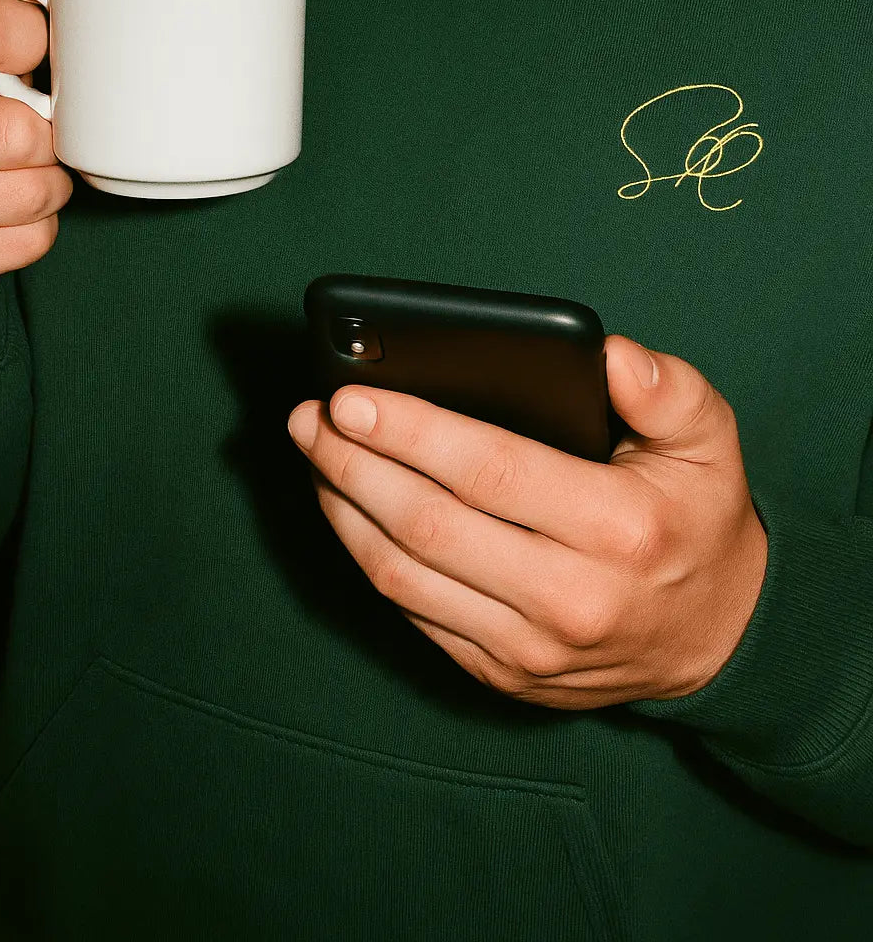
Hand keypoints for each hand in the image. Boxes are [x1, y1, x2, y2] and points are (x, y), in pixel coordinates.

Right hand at [0, 0, 72, 311]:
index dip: (36, 41)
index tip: (33, 54)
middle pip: (19, 133)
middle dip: (47, 137)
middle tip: (33, 133)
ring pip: (32, 193)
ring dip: (47, 187)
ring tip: (21, 173)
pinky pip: (29, 242)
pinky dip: (34, 231)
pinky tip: (3, 215)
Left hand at [287, 337, 767, 708]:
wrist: (720, 637)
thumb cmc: (698, 517)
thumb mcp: (710, 438)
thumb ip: (664, 389)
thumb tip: (607, 355)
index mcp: (618, 528)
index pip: (489, 471)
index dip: (409, 432)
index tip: (350, 397)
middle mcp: (569, 598)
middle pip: (428, 525)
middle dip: (354, 465)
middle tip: (310, 417)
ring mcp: (529, 648)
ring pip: (404, 576)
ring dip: (344, 510)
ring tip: (314, 453)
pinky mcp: (501, 675)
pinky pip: (413, 613)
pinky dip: (366, 556)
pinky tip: (346, 505)